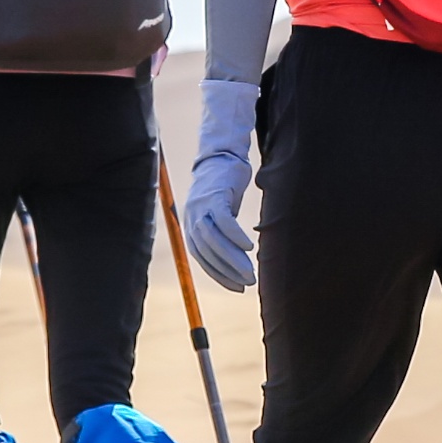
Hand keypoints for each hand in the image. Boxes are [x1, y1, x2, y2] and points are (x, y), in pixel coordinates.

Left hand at [185, 77, 259, 292]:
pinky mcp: (214, 196)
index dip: (220, 275)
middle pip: (208, 253)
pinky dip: (236, 236)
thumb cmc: (224, 187)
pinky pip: (224, 222)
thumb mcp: (221, 213)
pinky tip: (249, 247)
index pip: (203, 259)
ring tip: (250, 271)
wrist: (222, 155)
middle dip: (228, 272)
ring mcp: (201, 207)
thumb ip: (222, 234)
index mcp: (191, 226)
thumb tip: (236, 259)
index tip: (237, 287)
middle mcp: (192, 219)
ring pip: (215, 241)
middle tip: (248, 284)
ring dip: (233, 259)